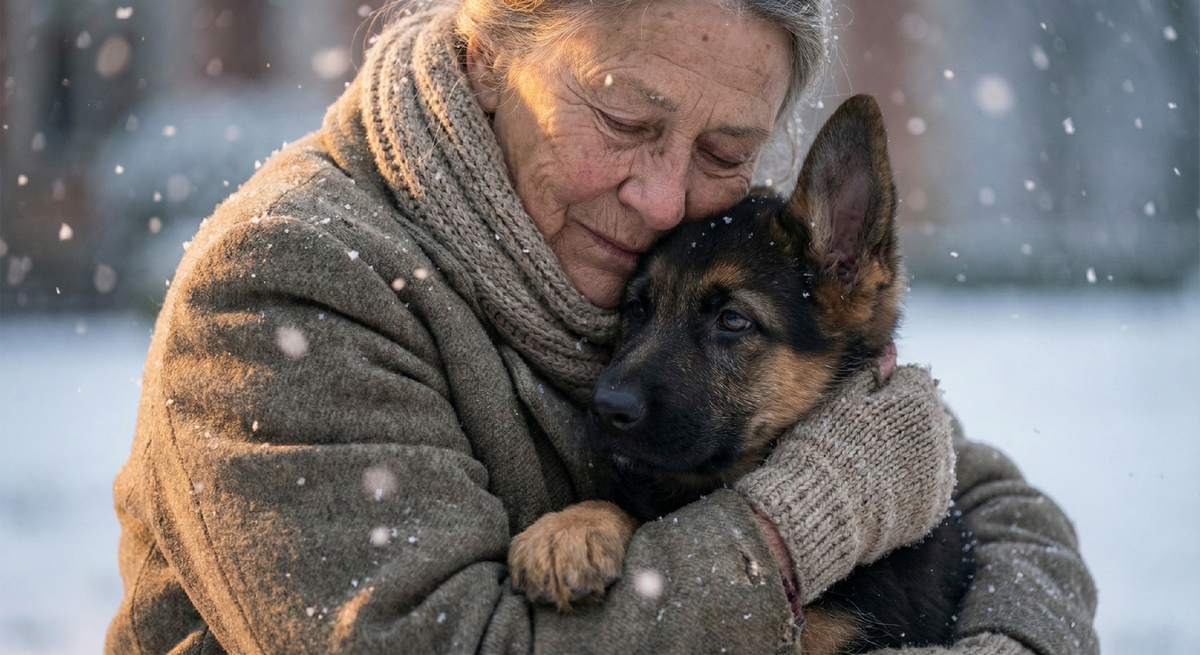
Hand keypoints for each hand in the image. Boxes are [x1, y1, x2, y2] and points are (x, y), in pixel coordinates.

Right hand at [737, 361, 955, 603]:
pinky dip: (907, 485)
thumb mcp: (840, 400)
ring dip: (907, 452)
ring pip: (928, 451)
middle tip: (860, 437)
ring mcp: (941, 478)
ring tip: (866, 466)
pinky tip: (877, 488)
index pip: (913, 379)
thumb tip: (892, 351)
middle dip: (901, 420)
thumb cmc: (821, 447)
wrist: (817, 511)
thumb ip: (870, 372)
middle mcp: (941, 438)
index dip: (884, 387)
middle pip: (926, 416)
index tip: (859, 405)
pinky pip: (925, 487)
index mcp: (920, 402)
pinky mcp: (933, 510)